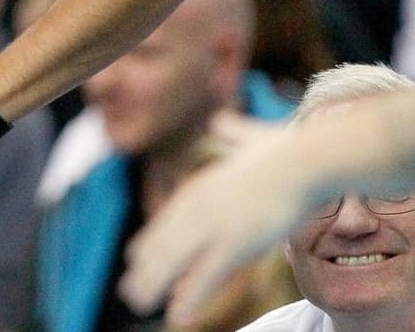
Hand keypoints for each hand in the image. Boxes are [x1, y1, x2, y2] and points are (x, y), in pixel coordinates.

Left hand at [120, 125, 305, 324]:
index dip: (151, 242)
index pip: (168, 221)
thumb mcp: (250, 138)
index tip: (134, 257)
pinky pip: (205, 277)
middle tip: (129, 291)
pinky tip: (176, 317)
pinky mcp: (236, 245)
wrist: (304, 160)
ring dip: (154, 285)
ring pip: (174, 262)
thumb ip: (232, 132)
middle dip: (146, 269)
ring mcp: (215, 227)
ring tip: (137, 303)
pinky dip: (190, 298)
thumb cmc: (285, 151)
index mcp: (202, 188)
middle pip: (164, 243)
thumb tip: (221, 119)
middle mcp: (199, 208)